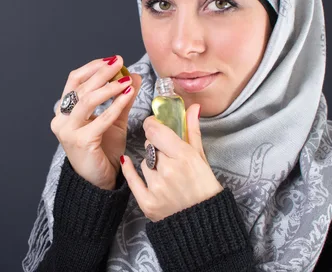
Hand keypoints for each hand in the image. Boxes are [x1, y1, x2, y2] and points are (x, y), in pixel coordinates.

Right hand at [50, 55, 141, 189]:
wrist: (99, 179)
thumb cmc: (103, 149)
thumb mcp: (114, 119)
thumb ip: (122, 98)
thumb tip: (133, 75)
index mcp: (65, 110)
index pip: (74, 80)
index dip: (92, 67)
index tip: (112, 60)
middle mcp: (61, 119)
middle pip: (81, 88)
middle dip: (102, 73)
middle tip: (120, 63)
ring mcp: (68, 131)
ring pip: (87, 101)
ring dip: (108, 88)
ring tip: (125, 81)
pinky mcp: (80, 142)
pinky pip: (100, 120)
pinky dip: (114, 106)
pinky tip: (126, 97)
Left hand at [120, 104, 222, 221]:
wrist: (203, 223)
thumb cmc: (205, 187)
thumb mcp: (201, 157)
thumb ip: (192, 130)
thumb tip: (193, 107)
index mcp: (184, 156)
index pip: (155, 130)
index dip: (152, 125)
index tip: (154, 125)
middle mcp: (168, 170)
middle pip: (150, 145)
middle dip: (156, 145)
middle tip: (166, 153)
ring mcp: (156, 187)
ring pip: (144, 161)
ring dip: (151, 163)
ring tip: (165, 173)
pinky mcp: (147, 202)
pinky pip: (131, 178)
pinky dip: (129, 170)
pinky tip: (127, 162)